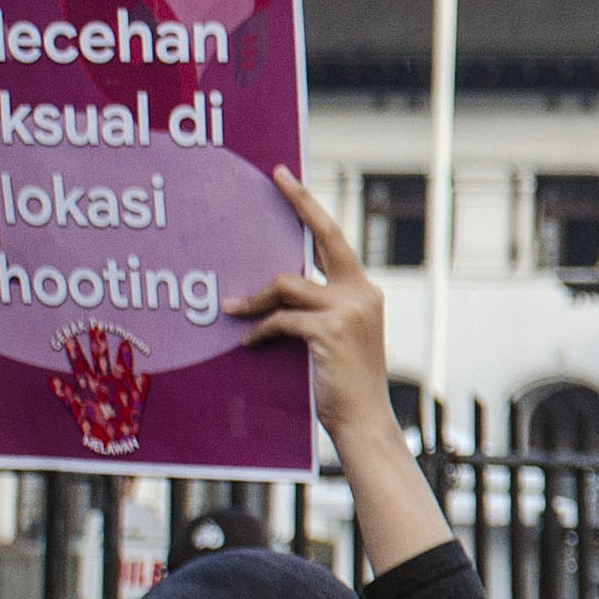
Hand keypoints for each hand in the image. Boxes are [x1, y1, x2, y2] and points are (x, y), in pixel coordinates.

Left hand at [228, 168, 398, 442]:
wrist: (363, 421)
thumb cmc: (342, 383)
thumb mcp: (334, 337)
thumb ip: (316, 307)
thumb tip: (275, 287)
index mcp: (365, 291)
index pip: (334, 239)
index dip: (309, 207)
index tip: (286, 177)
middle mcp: (363, 293)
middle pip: (325, 236)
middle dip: (299, 202)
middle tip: (274, 178)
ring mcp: (349, 310)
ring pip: (287, 284)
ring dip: (255, 299)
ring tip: (233, 310)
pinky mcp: (330, 330)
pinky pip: (281, 319)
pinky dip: (260, 329)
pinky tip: (249, 342)